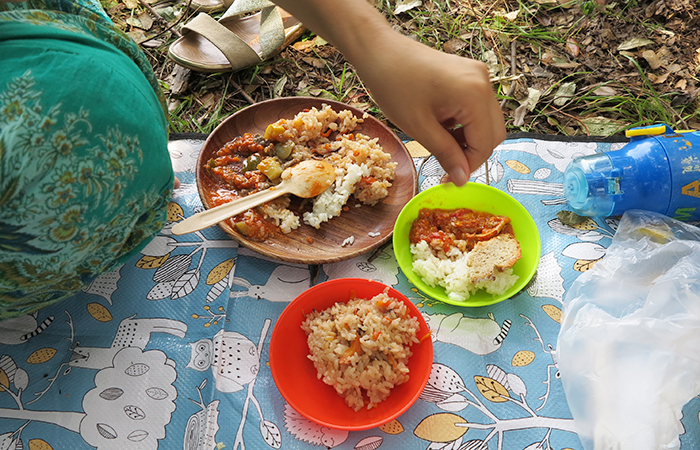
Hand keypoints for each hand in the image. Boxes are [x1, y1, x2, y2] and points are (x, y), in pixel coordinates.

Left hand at [352, 33, 505, 185]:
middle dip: (472, 154)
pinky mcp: (470, 75)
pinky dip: (464, 124)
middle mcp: (484, 82)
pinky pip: (477, 108)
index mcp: (474, 95)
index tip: (450, 181)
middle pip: (493, 133)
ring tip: (440, 144)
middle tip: (446, 167)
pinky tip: (441, 128)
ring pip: (486, 122)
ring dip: (468, 139)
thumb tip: (462, 179)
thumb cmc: (394, 84)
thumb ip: (446, 154)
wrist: (380, 52)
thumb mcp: (419, 127)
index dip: (469, 166)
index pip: (485, 143)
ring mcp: (478, 76)